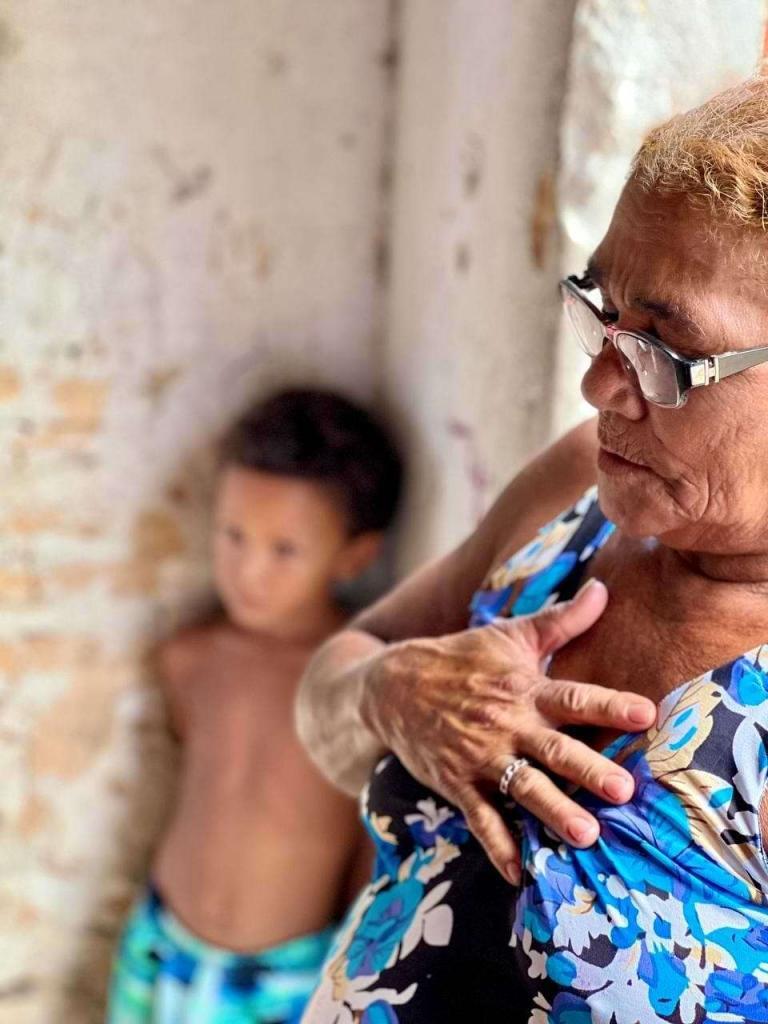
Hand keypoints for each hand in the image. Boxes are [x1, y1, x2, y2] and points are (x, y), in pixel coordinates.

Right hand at [359, 579, 656, 882]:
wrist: (391, 685)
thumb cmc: (461, 658)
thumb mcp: (509, 635)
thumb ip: (561, 620)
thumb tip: (603, 590)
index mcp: (523, 687)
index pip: (573, 696)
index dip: (608, 705)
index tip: (646, 714)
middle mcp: (505, 723)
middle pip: (552, 748)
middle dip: (588, 769)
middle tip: (623, 790)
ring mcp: (479, 756)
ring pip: (521, 787)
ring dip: (553, 811)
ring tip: (586, 835)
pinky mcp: (457, 782)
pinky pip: (480, 819)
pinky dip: (498, 847)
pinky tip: (519, 875)